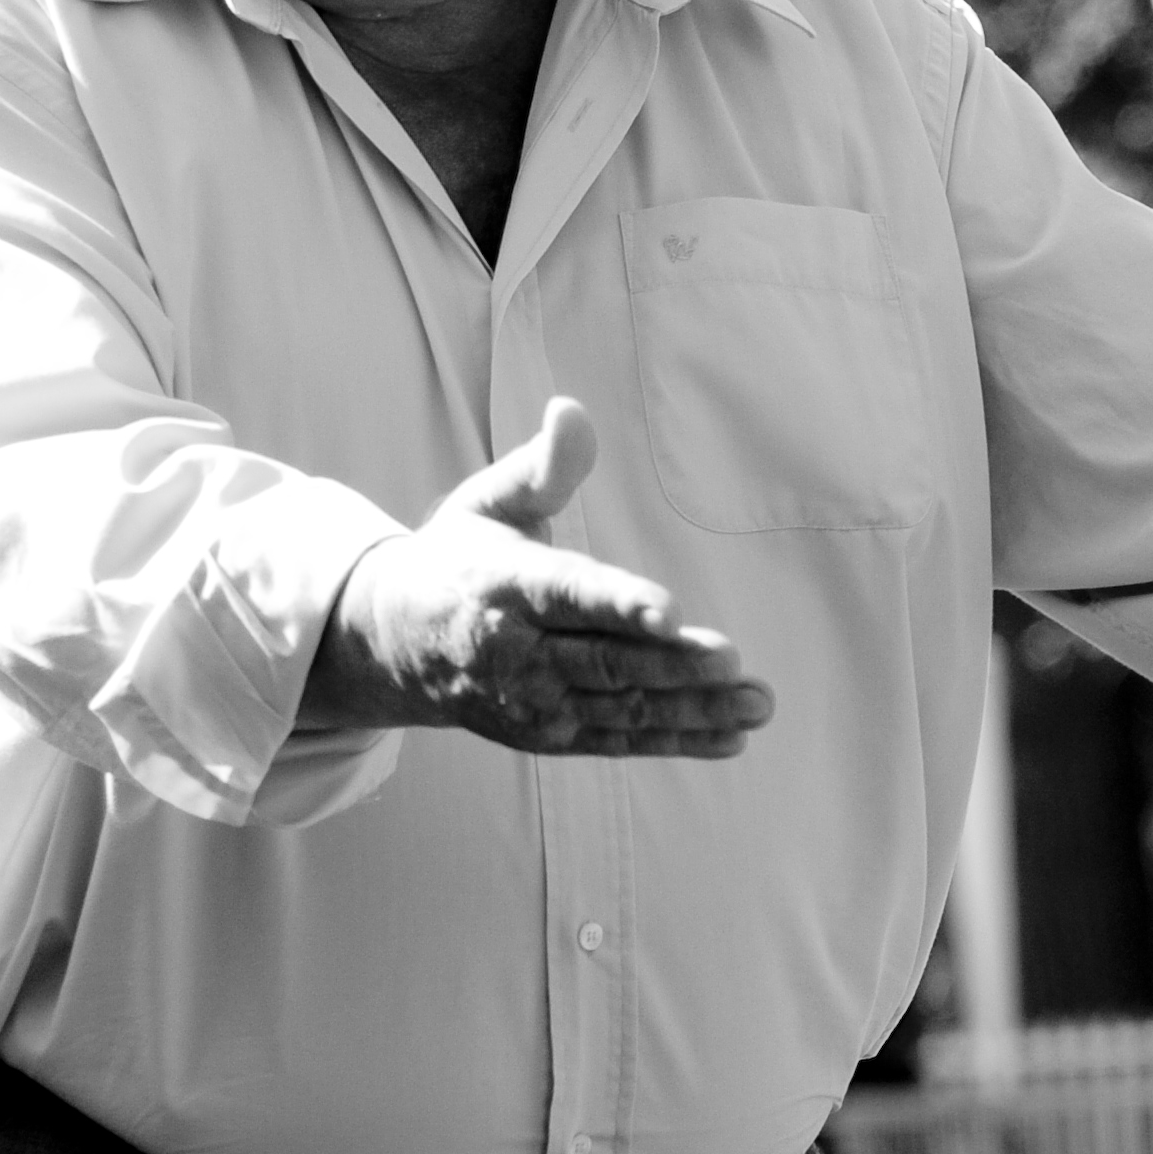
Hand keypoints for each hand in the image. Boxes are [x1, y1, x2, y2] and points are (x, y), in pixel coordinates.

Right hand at [309, 397, 776, 755]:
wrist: (396, 643)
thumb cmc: (461, 557)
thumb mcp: (488, 501)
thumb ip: (542, 467)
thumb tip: (571, 411)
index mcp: (502, 583)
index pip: (567, 594)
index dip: (620, 604)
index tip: (671, 613)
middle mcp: (514, 651)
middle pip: (603, 662)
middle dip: (672, 666)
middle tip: (732, 661)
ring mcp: (532, 701)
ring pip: (620, 709)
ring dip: (692, 711)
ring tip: (756, 704)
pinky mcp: (548, 735)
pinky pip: (618, 742)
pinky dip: (675, 742)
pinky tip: (731, 738)